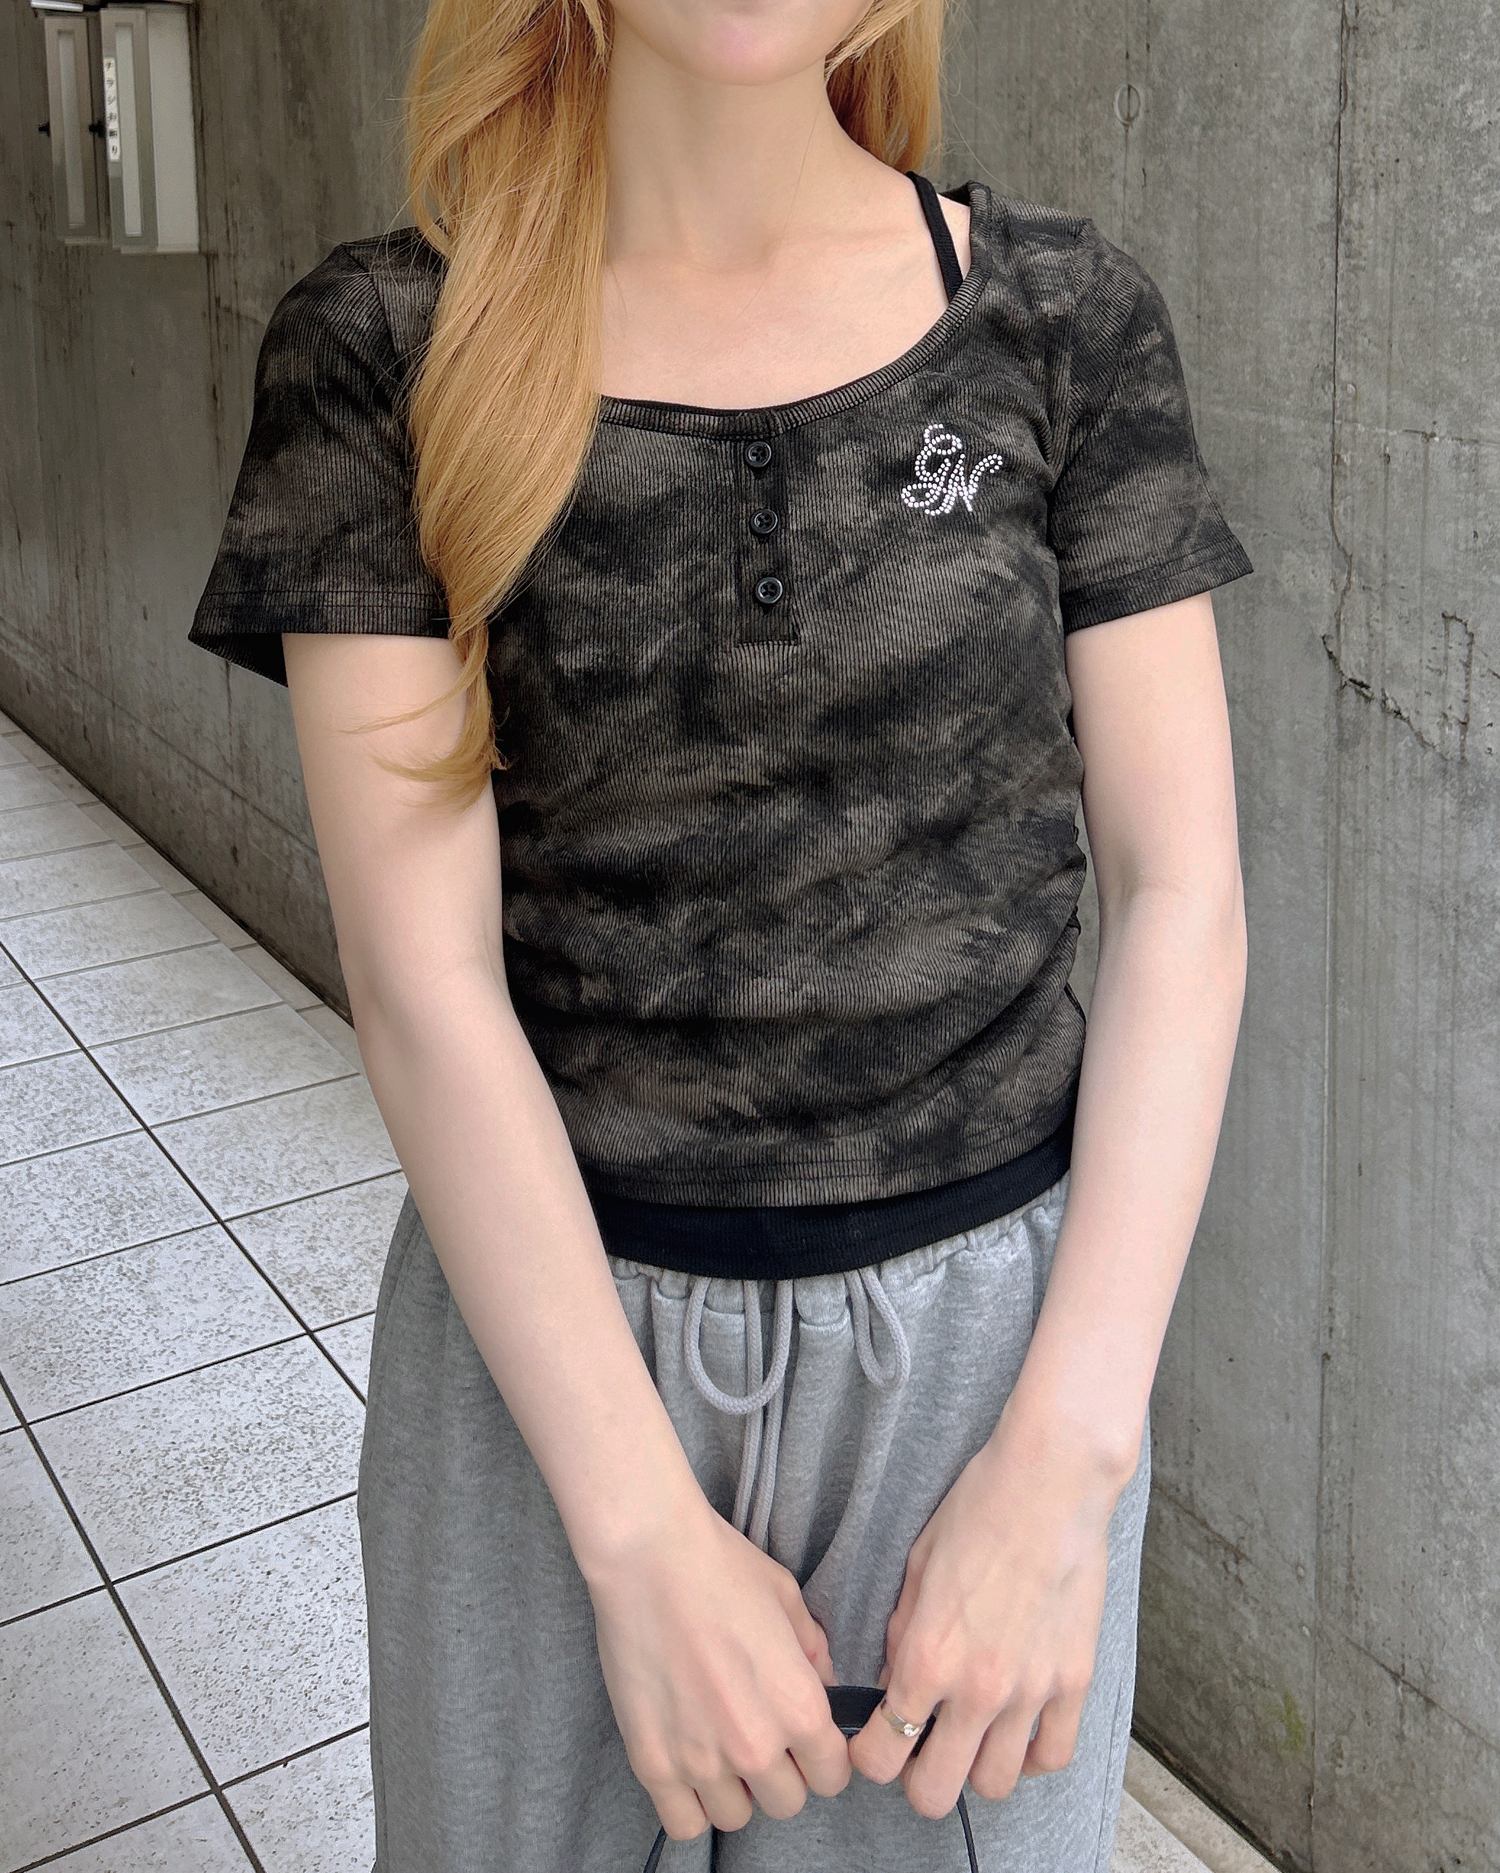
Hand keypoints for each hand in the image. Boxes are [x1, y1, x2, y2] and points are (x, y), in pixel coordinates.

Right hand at [586, 1498, 852, 1841]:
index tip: (806, 1740)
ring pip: (737, 1818)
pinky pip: (684, 1824)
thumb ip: (813, 1653)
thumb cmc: (721, 1567)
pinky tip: (689, 1767)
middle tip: (759, 1736)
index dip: (822, 1757)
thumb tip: (821, 1687)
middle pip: (787, 1803)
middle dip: (781, 1773)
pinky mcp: (653, 1763)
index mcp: (799, 1705)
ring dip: (735, 1789)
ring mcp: (701, 1760)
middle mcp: (756, 1744)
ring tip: (720, 1746)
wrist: (648, 1556)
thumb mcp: (788, 1600)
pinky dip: (691, 1804)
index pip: (833, 1775)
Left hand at [848, 1405, 1135, 1817]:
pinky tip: (1019, 1728)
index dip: (870, 1756)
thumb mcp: (918, 1566)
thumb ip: (904, 1633)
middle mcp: (978, 1688)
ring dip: (976, 1767)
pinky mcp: (1075, 1682)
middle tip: (920, 1748)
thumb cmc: (978, 1510)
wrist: (1050, 1483)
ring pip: (996, 1785)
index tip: (875, 1743)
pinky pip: (1053, 1756)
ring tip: (972, 1735)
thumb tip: (896, 1680)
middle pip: (936, 1792)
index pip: (882, 1752)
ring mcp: (1031, 1691)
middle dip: (917, 1779)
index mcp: (928, 1656)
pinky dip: (1032, 1755)